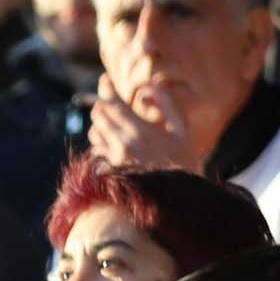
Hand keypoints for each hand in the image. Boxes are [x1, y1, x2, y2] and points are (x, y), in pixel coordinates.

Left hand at [87, 75, 204, 172]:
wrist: (180, 200)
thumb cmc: (185, 163)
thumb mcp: (183, 130)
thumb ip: (168, 103)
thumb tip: (151, 84)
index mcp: (139, 130)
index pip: (111, 101)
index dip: (106, 87)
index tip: (106, 80)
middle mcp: (123, 143)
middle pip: (99, 114)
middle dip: (105, 105)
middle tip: (114, 103)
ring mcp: (115, 159)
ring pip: (94, 132)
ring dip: (101, 124)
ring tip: (115, 124)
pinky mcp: (112, 172)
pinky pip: (96, 152)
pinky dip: (101, 145)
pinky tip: (113, 145)